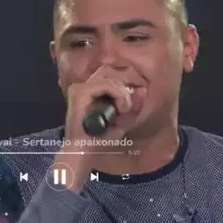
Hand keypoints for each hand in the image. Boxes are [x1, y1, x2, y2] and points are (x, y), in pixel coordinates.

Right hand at [54, 66, 141, 192]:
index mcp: (90, 90)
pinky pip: (106, 85)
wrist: (82, 153)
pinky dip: (119, 95)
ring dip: (123, 91)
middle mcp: (83, 85)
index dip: (128, 77)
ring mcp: (79, 88)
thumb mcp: (122, 122)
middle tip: (139, 92)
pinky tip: (122, 108)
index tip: (140, 90)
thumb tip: (143, 90)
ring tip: (125, 108)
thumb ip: (133, 107)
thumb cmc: (99, 140)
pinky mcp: (80, 93)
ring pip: (109, 77)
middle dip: (128, 78)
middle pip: (110, 70)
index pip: (110, 73)